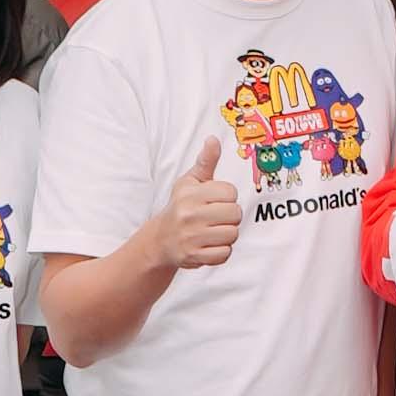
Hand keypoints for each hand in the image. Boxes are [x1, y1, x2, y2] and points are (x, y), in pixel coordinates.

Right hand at [158, 133, 240, 273]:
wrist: (160, 240)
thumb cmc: (180, 207)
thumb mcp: (189, 182)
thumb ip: (206, 161)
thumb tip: (213, 139)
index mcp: (191, 194)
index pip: (231, 193)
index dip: (227, 197)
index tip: (215, 201)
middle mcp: (189, 215)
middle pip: (235, 214)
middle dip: (229, 216)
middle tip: (216, 217)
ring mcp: (191, 237)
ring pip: (232, 234)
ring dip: (227, 234)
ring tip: (212, 231)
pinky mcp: (194, 256)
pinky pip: (225, 254)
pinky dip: (221, 251)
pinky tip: (209, 244)